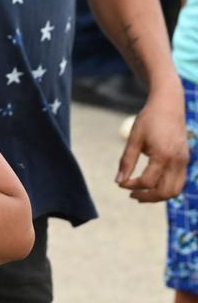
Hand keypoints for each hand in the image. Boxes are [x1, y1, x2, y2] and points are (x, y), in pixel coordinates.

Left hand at [117, 84, 187, 201]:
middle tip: (131, 195)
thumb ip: (126, 161)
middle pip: (166, 192)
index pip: (148, 181)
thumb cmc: (149, 120)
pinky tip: (151, 184)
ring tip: (141, 193)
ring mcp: (184, 161)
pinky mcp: (185, 159)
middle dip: (147, 197)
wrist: (169, 105)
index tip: (121, 183)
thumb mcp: (133, 139)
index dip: (132, 186)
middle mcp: (177, 161)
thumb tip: (118, 181)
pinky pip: (179, 181)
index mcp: (163, 155)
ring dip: (158, 196)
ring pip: (175, 190)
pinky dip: (166, 187)